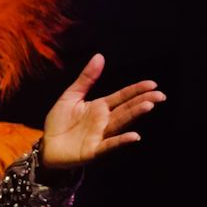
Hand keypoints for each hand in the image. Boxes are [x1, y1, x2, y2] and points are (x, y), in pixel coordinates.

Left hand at [40, 54, 164, 169]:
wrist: (46, 146)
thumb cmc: (60, 122)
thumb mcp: (71, 96)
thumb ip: (86, 79)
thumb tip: (99, 56)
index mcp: (100, 106)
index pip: (122, 96)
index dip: (136, 90)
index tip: (152, 84)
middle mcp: (105, 120)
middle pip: (126, 109)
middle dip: (142, 101)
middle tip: (160, 95)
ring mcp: (101, 135)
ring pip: (121, 123)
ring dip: (135, 115)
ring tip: (149, 106)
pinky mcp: (94, 150)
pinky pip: (109, 145)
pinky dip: (121, 141)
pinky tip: (134, 136)